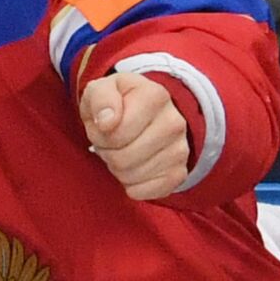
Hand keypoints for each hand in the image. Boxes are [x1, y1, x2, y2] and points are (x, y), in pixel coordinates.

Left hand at [80, 72, 189, 200]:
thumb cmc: (118, 100)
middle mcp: (174, 122)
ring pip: (132, 176)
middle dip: (107, 152)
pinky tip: (133, 168)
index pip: (115, 134)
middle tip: (111, 141)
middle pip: (122, 158)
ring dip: (118, 168)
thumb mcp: (101, 88)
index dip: (99, 134)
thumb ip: (100, 97)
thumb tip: (107, 122)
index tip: (104, 125)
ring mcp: (180, 149)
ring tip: (123, 150)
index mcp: (155, 96)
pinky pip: (149, 192)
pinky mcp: (180, 172)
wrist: (146, 111)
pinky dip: (133, 186)